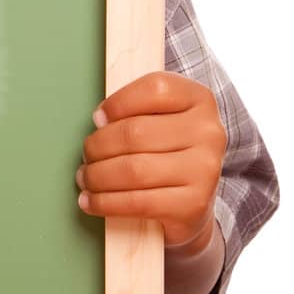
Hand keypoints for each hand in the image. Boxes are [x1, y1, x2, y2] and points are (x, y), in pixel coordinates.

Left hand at [76, 72, 226, 250]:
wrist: (193, 200)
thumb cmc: (166, 150)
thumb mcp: (160, 117)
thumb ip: (135, 108)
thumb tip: (100, 120)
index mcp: (200, 100)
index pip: (155, 89)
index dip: (118, 102)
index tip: (98, 118)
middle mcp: (209, 133)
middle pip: (135, 132)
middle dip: (98, 146)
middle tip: (86, 155)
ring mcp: (205, 170)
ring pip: (133, 169)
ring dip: (97, 176)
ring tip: (85, 178)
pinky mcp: (194, 204)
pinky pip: (138, 202)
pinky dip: (106, 202)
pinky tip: (91, 201)